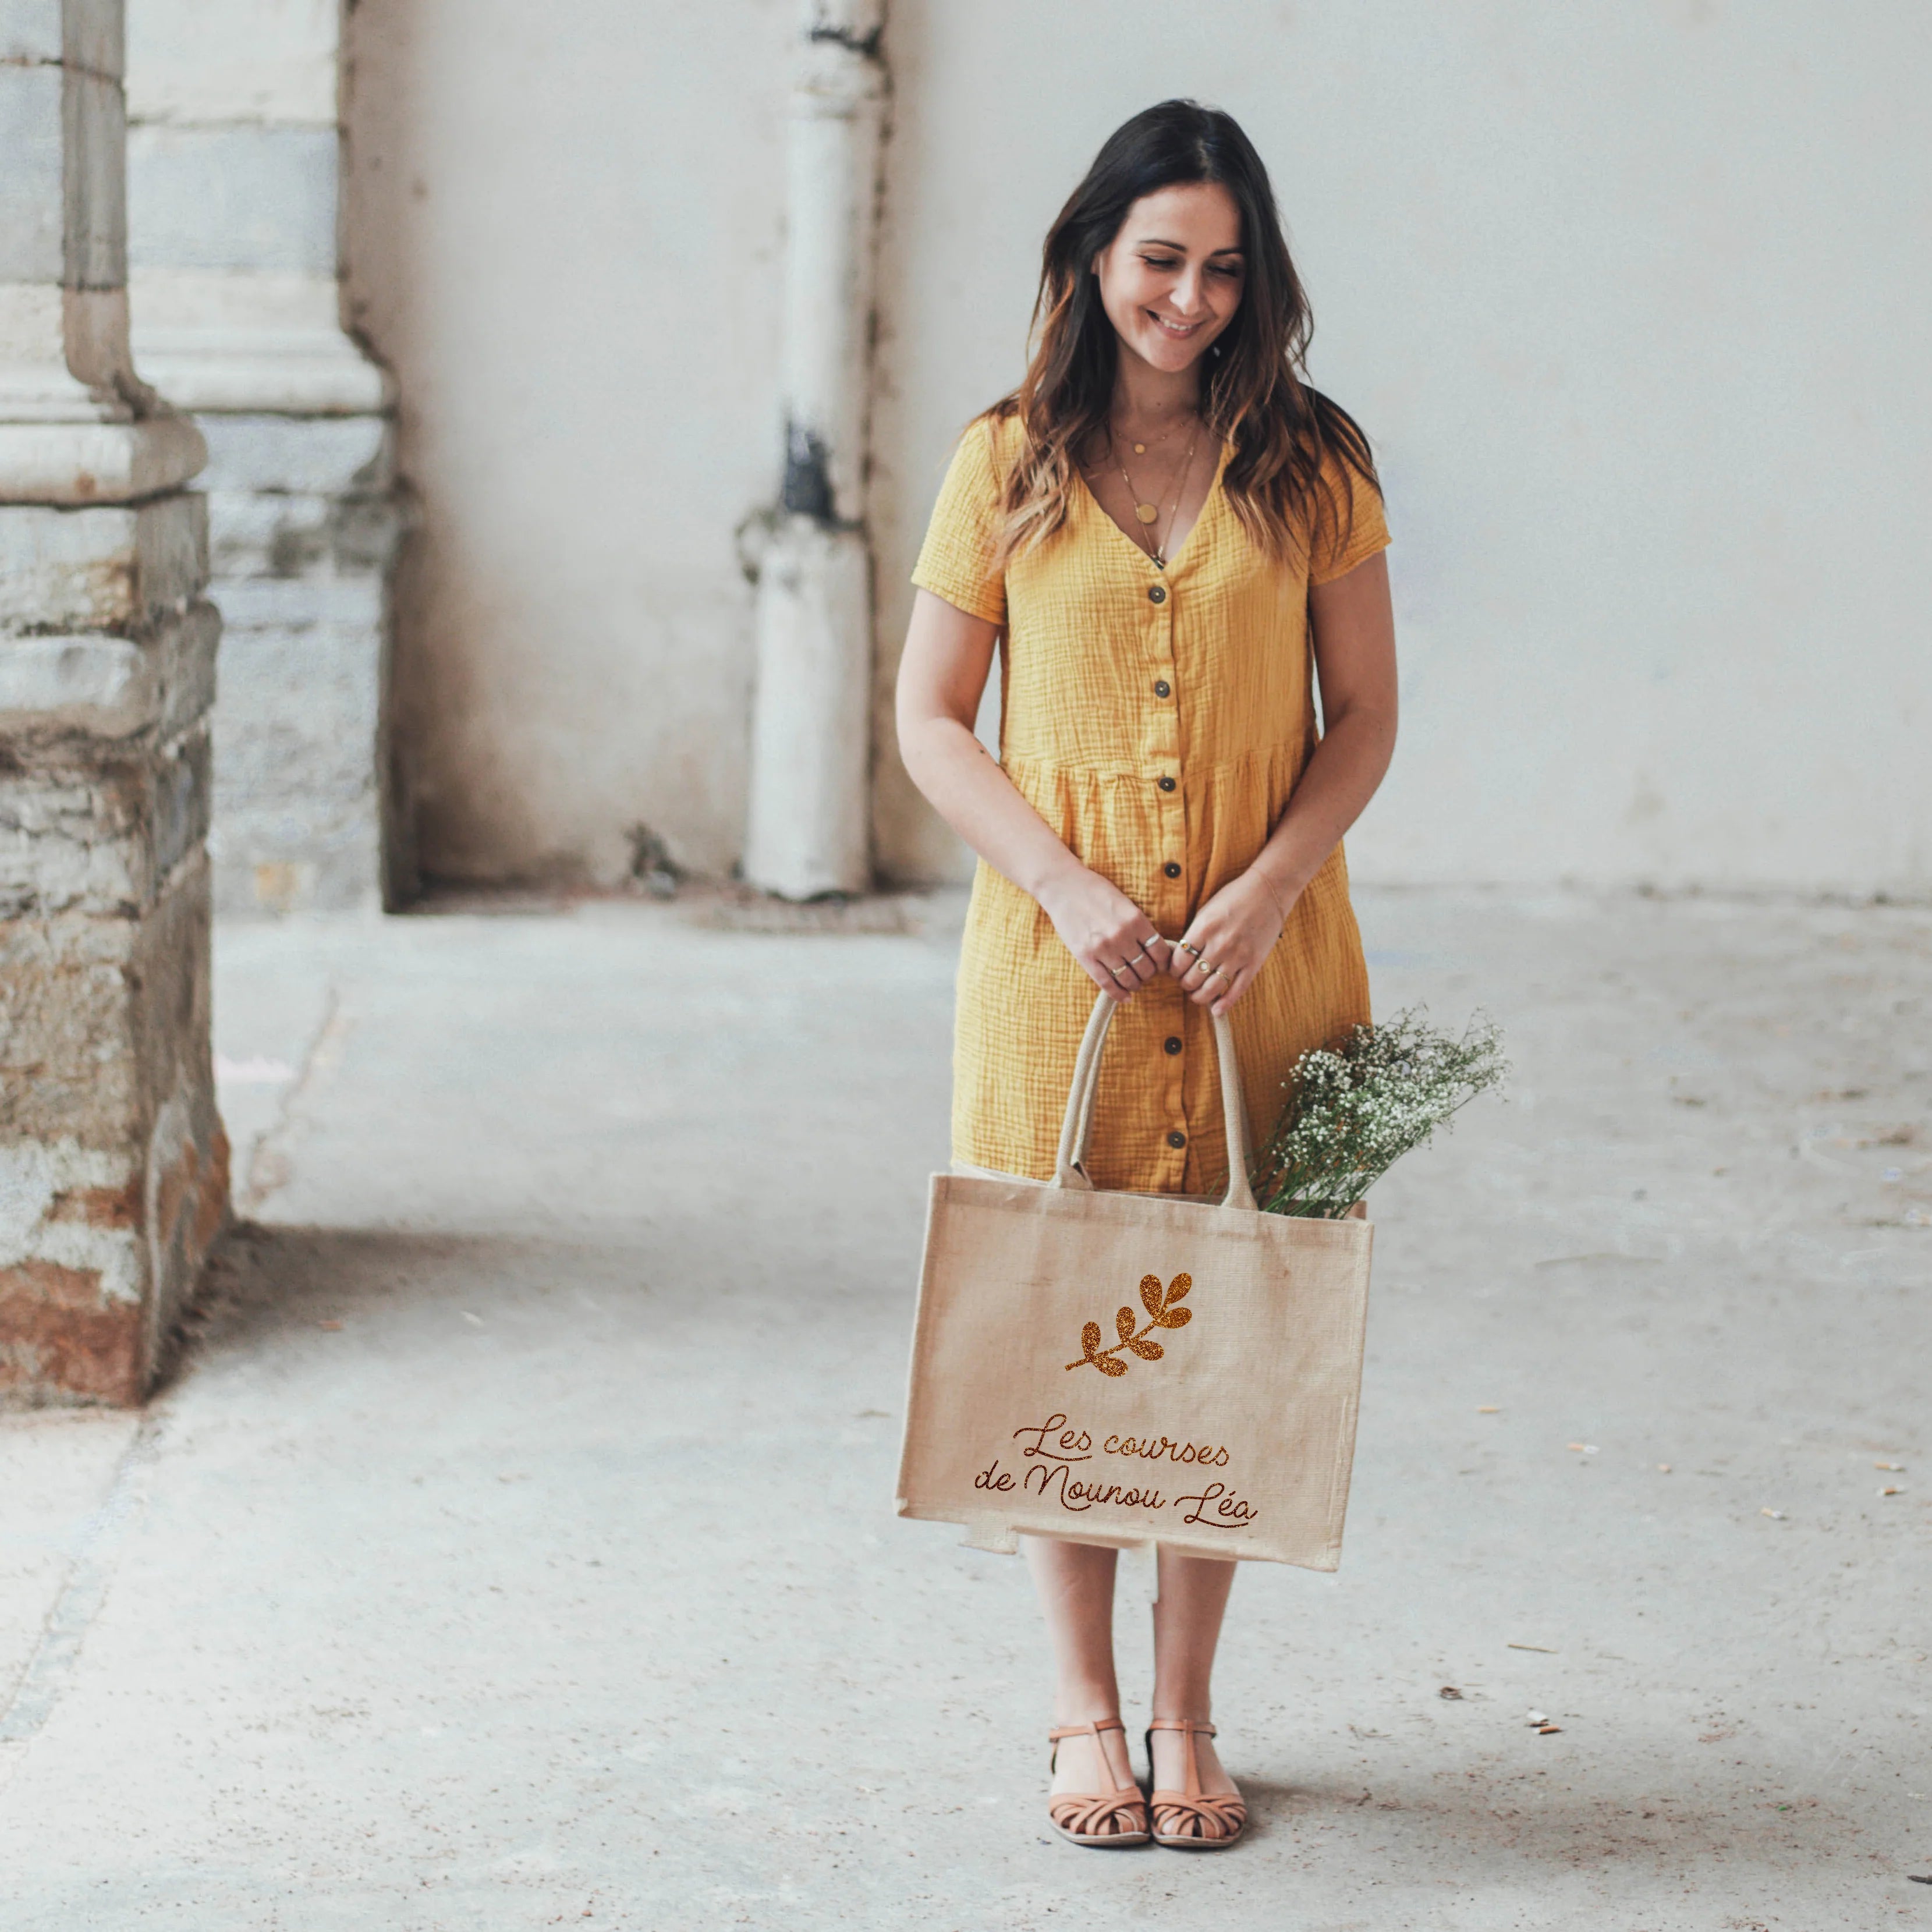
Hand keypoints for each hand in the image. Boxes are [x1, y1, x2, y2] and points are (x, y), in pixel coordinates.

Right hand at [1036, 865, 1170, 1002]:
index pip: (1160, 952)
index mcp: (1136, 920)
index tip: (1160, 963)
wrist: (1063, 887)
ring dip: (1136, 984)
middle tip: (1145, 972)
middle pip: (1147, 968)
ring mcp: (1103, 949)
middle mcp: (1122, 936)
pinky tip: (1125, 996)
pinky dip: (1119, 994)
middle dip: (1149, 973)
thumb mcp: (1125, 903)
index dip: (1163, 962)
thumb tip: (1153, 949)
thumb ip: (1139, 925)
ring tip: (1135, 982)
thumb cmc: (1095, 891)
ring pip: (1129, 978)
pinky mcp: (1086, 957)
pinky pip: (1107, 983)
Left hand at [1168, 869, 1294, 1015]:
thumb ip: (1193, 934)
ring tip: (1197, 993)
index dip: (1173, 970)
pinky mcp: (1254, 964)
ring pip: (1211, 989)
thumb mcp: (1206, 911)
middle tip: (1186, 981)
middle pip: (1192, 978)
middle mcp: (1220, 944)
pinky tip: (1216, 1009)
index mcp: (1204, 928)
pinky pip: (1236, 991)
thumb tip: (1179, 959)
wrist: (1268, 890)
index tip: (1175, 970)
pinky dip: (1224, 1004)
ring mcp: (1238, 956)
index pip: (1179, 961)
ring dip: (1199, 996)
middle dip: (1185, 983)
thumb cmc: (1233, 897)